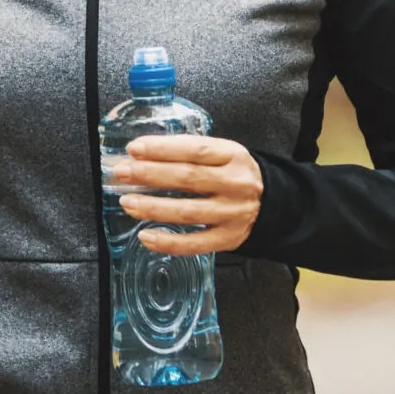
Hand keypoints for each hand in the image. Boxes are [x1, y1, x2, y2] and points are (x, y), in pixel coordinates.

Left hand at [110, 135, 264, 255]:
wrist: (272, 203)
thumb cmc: (235, 174)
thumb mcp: (223, 153)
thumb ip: (190, 152)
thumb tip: (143, 155)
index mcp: (233, 155)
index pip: (195, 149)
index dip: (162, 149)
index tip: (134, 149)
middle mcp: (235, 184)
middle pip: (188, 179)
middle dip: (149, 175)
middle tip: (122, 173)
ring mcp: (232, 214)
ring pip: (188, 212)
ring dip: (153, 207)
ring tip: (127, 202)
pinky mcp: (228, 239)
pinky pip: (194, 244)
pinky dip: (168, 242)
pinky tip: (146, 236)